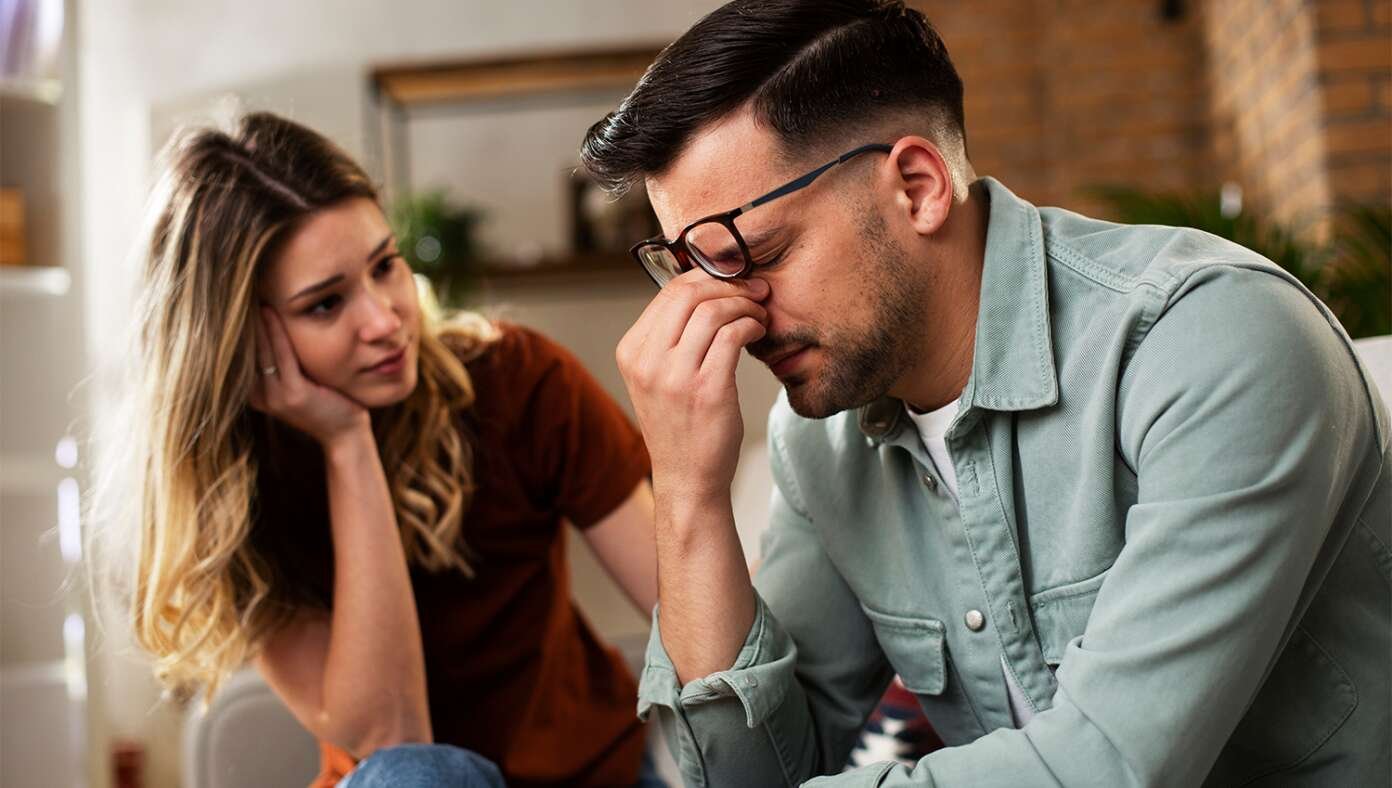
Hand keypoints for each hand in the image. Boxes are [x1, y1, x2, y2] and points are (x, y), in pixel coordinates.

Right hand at [249, 307, 369, 447]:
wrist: (345, 432)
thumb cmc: (326, 401)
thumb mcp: (297, 381)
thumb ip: (281, 360)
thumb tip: (272, 324)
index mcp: (256, 393)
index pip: (241, 355)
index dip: (239, 329)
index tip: (237, 302)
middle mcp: (259, 396)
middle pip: (246, 351)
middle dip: (244, 322)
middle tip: (239, 293)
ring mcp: (274, 397)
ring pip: (261, 350)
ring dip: (256, 322)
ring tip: (252, 296)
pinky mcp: (293, 395)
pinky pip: (281, 356)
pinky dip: (275, 332)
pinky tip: (270, 312)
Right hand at [616, 270, 768, 507]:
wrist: (687, 478)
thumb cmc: (681, 425)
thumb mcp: (659, 377)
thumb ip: (670, 336)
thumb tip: (705, 289)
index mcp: (631, 351)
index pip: (668, 291)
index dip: (707, 277)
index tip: (733, 280)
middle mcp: (646, 361)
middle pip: (688, 294)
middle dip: (728, 284)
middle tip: (755, 290)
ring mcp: (674, 377)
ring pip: (713, 311)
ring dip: (745, 304)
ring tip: (760, 314)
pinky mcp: (706, 391)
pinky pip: (732, 335)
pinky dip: (751, 325)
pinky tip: (759, 332)